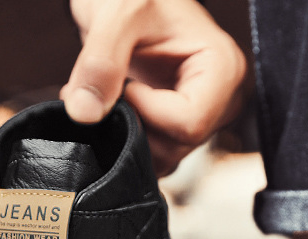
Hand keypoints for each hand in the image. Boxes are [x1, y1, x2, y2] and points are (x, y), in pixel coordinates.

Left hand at [62, 0, 246, 174]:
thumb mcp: (117, 13)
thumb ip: (100, 62)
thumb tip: (84, 113)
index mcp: (223, 69)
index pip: (189, 123)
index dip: (146, 112)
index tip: (123, 84)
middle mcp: (222, 100)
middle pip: (177, 145)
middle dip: (133, 127)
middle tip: (103, 92)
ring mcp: (203, 118)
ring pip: (165, 156)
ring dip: (127, 136)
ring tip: (108, 97)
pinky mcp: (181, 130)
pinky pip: (156, 155)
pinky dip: (129, 141)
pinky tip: (116, 110)